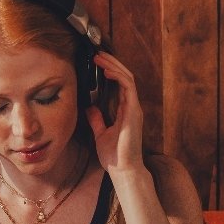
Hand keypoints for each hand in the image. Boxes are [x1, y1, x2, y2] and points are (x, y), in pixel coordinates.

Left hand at [85, 51, 145, 174]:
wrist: (123, 170)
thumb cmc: (114, 156)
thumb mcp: (100, 133)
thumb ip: (96, 119)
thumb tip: (89, 107)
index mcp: (125, 110)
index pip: (120, 84)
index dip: (110, 70)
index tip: (96, 62)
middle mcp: (132, 107)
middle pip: (124, 76)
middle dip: (111, 63)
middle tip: (96, 54)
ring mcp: (134, 108)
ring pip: (127, 78)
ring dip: (113, 65)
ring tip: (99, 57)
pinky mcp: (134, 112)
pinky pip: (128, 87)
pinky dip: (118, 76)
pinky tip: (106, 71)